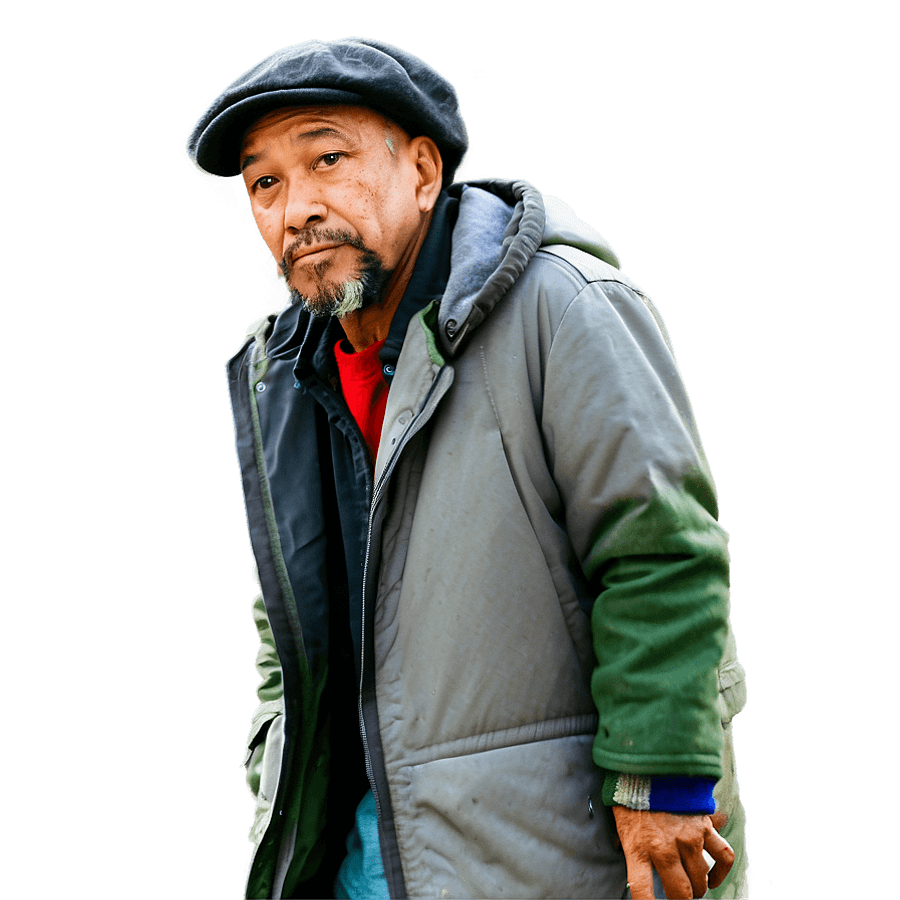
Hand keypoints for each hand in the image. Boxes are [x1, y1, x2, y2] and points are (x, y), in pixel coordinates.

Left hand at [612, 807, 733, 898]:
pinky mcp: (703, 827)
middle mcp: (664, 848)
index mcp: (639, 849)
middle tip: (677, 895)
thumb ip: (633, 852)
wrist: (646, 767)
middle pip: (681, 893)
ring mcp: (687, 839)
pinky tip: (713, 879)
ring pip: (700, 880)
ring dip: (697, 887)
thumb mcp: (621, 828)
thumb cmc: (632, 800)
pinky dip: (721, 872)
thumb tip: (639, 873)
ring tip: (691, 886)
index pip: (642, 892)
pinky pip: (723, 857)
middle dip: (680, 899)